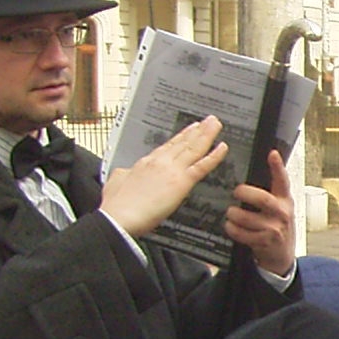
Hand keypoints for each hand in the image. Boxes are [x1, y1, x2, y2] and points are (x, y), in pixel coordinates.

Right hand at [100, 115, 228, 235]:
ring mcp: (172, 170)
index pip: (168, 146)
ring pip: (194, 148)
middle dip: (197, 131)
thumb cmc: (116, 205)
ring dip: (207, 135)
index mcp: (145, 162)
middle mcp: (160, 162)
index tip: (190, 129)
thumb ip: (123, 174)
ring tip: (216, 124)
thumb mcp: (115, 182)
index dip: (181, 137)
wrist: (118, 217)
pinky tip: (222, 147)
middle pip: (183, 143)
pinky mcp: (181, 182)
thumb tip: (125, 172)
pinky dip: (214, 156)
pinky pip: (202, 166)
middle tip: (209, 121)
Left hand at [225, 148, 295, 276]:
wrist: (282, 257)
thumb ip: (272, 193)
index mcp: (285, 200)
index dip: (278, 167)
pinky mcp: (265, 242)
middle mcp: (282, 213)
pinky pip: (243, 234)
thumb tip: (257, 172)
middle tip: (236, 191)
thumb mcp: (279, 208)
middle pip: (263, 199)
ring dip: (234, 214)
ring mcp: (274, 229)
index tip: (272, 154)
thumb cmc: (277, 227)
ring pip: (248, 218)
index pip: (283, 180)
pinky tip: (230, 226)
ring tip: (230, 212)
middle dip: (246, 193)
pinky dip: (233, 229)